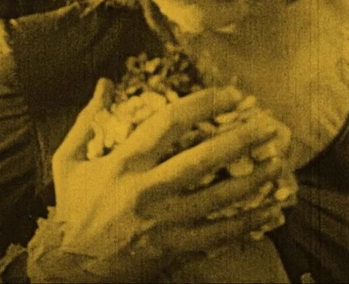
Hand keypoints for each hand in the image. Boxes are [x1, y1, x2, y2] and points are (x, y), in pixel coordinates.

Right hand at [50, 79, 290, 278]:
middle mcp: (147, 190)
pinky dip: (249, 222)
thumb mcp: (69, 162)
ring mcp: (164, 222)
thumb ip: (87, 120)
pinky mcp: (174, 248)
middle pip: (203, 159)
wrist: (69, 269)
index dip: (203, 104)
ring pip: (218, 197)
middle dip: (240, 139)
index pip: (169, 123)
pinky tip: (272, 210)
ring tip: (280, 162)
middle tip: (269, 125)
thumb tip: (106, 84)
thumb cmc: (72, 211)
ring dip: (254, 179)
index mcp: (124, 164)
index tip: (231, 94)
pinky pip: (219, 234)